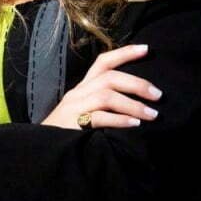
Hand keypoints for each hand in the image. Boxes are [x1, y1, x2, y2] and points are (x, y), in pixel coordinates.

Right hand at [40, 43, 162, 129]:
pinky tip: (134, 125)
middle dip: (137, 84)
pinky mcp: (72, 124)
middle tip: (158, 95)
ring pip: (106, 96)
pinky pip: (98, 118)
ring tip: (152, 115)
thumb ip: (104, 106)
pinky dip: (119, 120)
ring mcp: (73, 108)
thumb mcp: (84, 112)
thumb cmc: (68, 132)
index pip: (103, 62)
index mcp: (82, 88)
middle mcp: (78, 94)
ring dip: (133, 104)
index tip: (147, 49)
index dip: (124, 53)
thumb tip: (138, 102)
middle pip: (109, 78)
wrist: (41, 151)